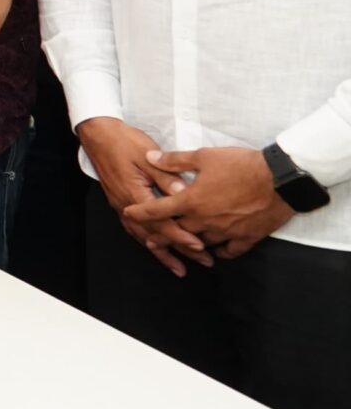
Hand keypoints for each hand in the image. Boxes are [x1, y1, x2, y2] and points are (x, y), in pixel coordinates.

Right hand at [75, 117, 208, 274]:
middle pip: (155, 234)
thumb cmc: (124, 142)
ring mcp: (121, 206)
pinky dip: (148, 242)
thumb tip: (183, 194)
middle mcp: (126, 205)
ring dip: (163, 253)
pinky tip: (157, 250)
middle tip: (203, 261)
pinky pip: (135, 230)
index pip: (160, 221)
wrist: (99, 135)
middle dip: (179, 250)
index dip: (180, 235)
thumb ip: (166, 176)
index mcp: (134, 193)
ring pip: (144, 236)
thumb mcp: (147, 155)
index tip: (199, 245)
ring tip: (180, 268)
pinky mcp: (121, 203)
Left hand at [126, 146, 295, 261]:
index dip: (140, 213)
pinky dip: (221, 251)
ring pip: (202, 244)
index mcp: (191, 201)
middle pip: (177, 233)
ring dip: (191, 244)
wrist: (281, 180)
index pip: (158, 210)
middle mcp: (205, 220)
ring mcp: (226, 231)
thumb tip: (149, 157)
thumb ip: (174, 160)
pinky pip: (230, 251)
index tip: (128, 214)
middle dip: (162, 236)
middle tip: (151, 240)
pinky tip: (217, 252)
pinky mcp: (247, 237)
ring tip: (183, 246)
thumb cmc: (242, 165)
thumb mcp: (205, 156)